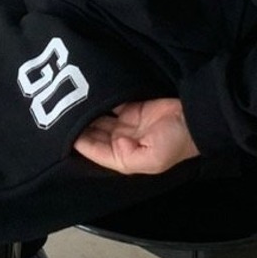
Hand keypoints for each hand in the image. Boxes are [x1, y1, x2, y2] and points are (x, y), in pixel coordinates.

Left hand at [71, 98, 200, 173]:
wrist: (196, 118)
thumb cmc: (175, 143)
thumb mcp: (152, 161)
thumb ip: (126, 157)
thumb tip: (107, 145)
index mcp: (125, 158)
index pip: (97, 153)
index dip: (81, 145)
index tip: (64, 135)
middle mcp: (123, 142)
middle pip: (96, 136)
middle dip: (80, 130)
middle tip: (61, 118)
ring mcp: (127, 124)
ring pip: (100, 120)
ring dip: (87, 115)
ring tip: (69, 106)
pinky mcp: (132, 107)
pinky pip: (110, 105)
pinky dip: (99, 102)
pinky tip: (85, 97)